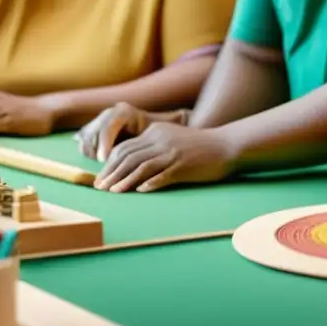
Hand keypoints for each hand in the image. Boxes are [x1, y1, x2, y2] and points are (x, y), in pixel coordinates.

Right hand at [76, 102, 151, 161]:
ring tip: (106, 161)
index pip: (107, 127)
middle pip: (92, 133)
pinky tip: (101, 157)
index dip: (104, 144)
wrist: (151, 130)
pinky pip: (83, 141)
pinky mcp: (93, 128)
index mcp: (124, 112)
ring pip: (85, 139)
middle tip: (105, 164)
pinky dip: (89, 151)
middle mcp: (109, 113)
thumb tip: (115, 158)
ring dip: (92, 153)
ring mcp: (100, 119)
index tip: (104, 160)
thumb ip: (135, 146)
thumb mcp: (148, 139)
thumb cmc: (154, 137)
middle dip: (96, 151)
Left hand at [94, 122, 233, 192]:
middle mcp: (161, 139)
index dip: (109, 164)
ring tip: (113, 193)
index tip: (100, 178)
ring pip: (141, 166)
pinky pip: (162, 175)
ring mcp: (172, 152)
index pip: (124, 147)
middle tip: (99, 188)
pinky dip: (149, 183)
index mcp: (156, 132)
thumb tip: (131, 167)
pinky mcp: (183, 165)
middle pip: (128, 157)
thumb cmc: (199, 147)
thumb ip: (153, 147)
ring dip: (124, 181)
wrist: (227, 145)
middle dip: (111, 173)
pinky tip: (140, 192)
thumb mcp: (173, 140)